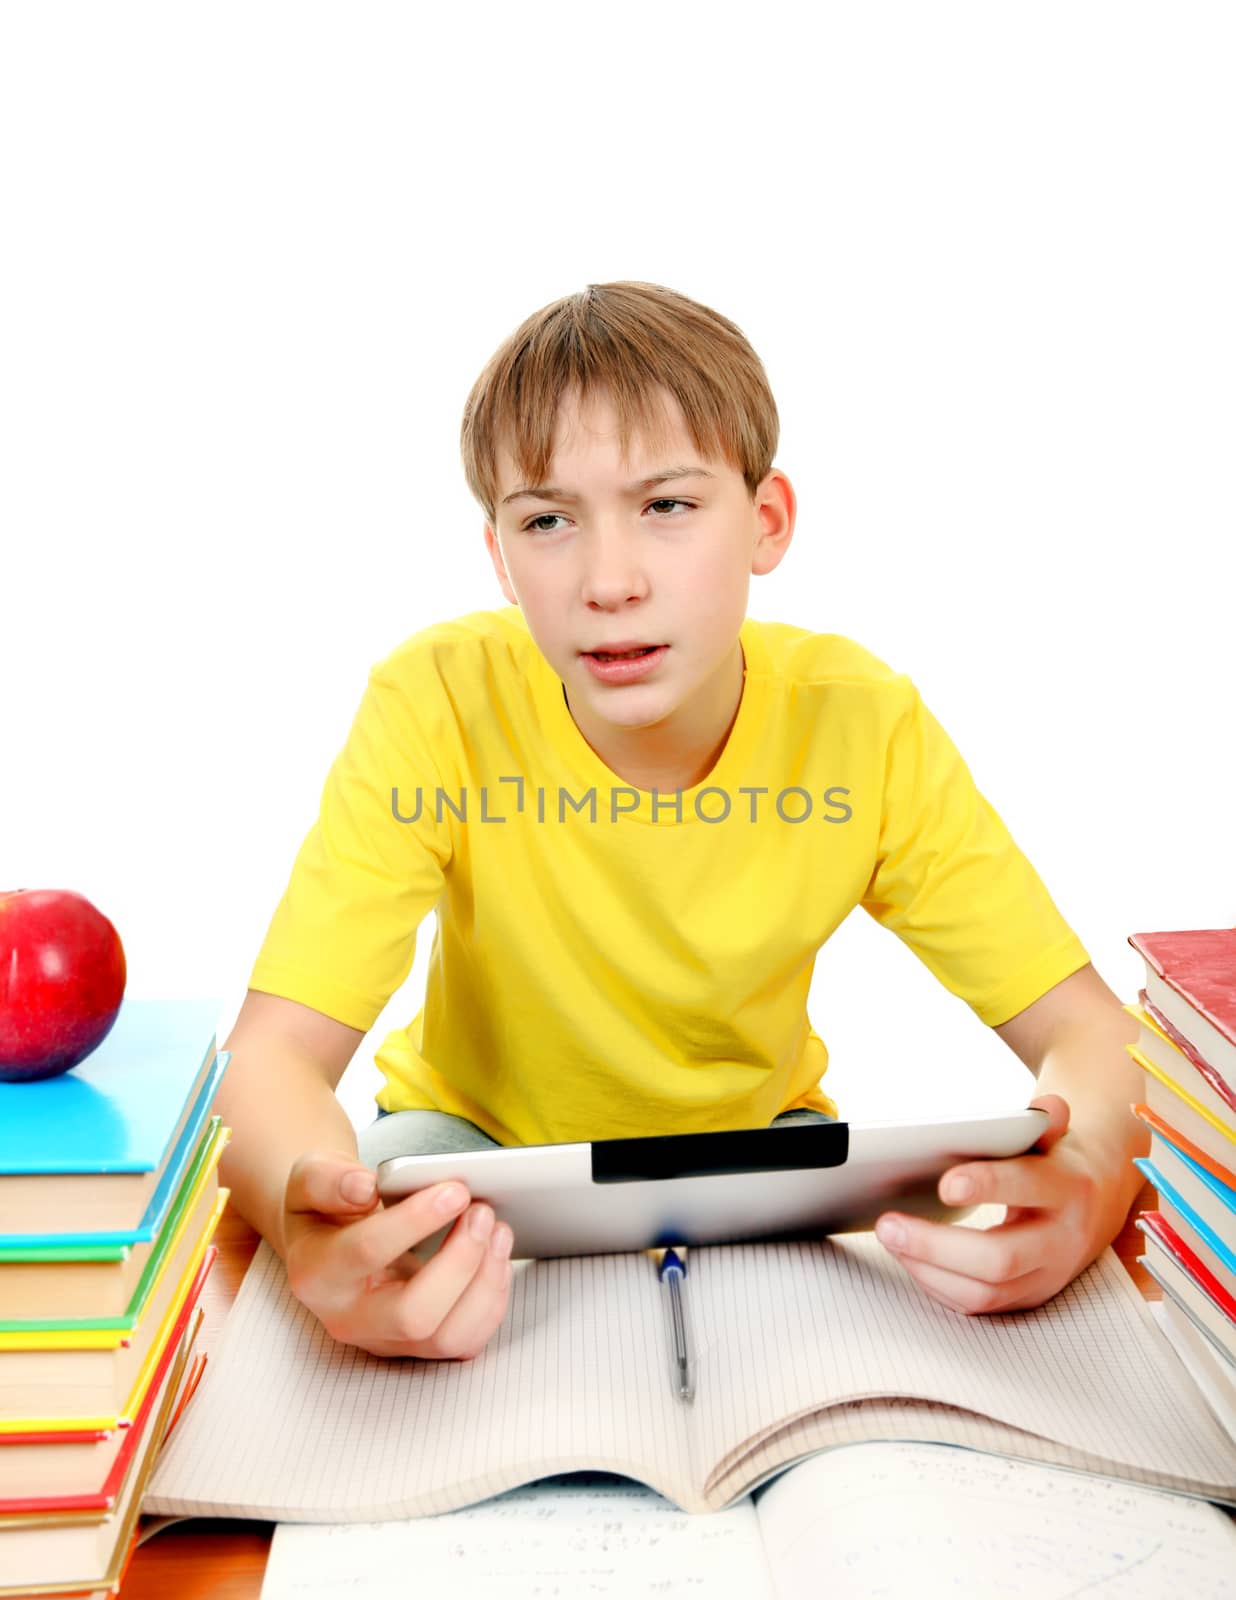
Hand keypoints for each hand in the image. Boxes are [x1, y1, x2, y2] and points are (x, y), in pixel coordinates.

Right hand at [281, 1151, 513, 1359]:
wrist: (329, 1239)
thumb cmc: (326, 1205)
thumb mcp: (310, 1178)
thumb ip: (328, 1179)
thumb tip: (364, 1188)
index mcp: (316, 1273)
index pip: (367, 1252)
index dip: (416, 1220)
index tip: (455, 1190)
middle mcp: (348, 1318)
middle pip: (414, 1314)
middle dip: (460, 1261)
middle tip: (482, 1211)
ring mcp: (385, 1339)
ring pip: (447, 1337)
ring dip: (485, 1283)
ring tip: (498, 1229)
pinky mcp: (418, 1346)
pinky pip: (465, 1341)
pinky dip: (492, 1301)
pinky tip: (498, 1257)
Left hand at [873, 1095, 1112, 1314]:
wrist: (1095, 1206)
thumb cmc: (1056, 1164)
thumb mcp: (1055, 1137)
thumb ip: (1045, 1122)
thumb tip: (1047, 1108)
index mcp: (1068, 1189)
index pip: (1028, 1188)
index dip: (988, 1186)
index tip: (944, 1184)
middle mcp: (1060, 1240)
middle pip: (1000, 1259)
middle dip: (937, 1245)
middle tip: (889, 1225)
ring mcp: (1045, 1276)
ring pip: (985, 1291)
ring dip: (928, 1269)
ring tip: (890, 1239)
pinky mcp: (1027, 1297)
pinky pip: (978, 1305)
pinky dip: (937, 1284)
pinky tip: (908, 1258)